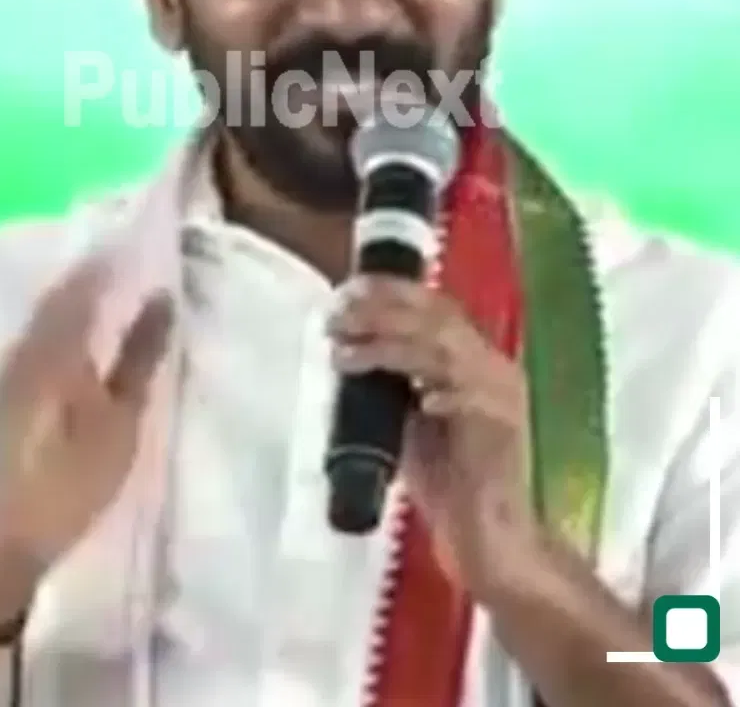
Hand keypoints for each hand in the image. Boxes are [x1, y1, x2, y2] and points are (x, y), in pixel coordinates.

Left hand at [0, 261, 172, 592]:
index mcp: (54, 348)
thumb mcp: (122, 419)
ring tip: (112, 295)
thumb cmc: (76, 478)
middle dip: (91, 276)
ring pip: (44, 315)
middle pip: (58, 296)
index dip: (108, 262)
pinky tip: (81, 335)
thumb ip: (140, 353)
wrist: (14, 534)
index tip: (140, 245)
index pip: (81, 285)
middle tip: (130, 266)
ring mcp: (9, 369)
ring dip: (74, 300)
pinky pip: (35, 335)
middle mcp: (24, 347)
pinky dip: (61, 323)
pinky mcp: (5, 389)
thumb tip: (161, 296)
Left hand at [328, 276, 535, 603]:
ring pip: (440, 345)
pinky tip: (387, 380)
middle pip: (437, 315)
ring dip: (385, 341)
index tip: (345, 291)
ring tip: (342, 348)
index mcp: (475, 362)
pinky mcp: (500, 422)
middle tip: (336, 313)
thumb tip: (348, 354)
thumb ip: (393, 390)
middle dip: (381, 308)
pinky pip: (460, 389)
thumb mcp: (411, 426)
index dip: (389, 293)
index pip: (435, 307)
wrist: (495, 546)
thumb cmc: (453, 490)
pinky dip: (421, 379)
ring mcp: (500, 392)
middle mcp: (493, 367)